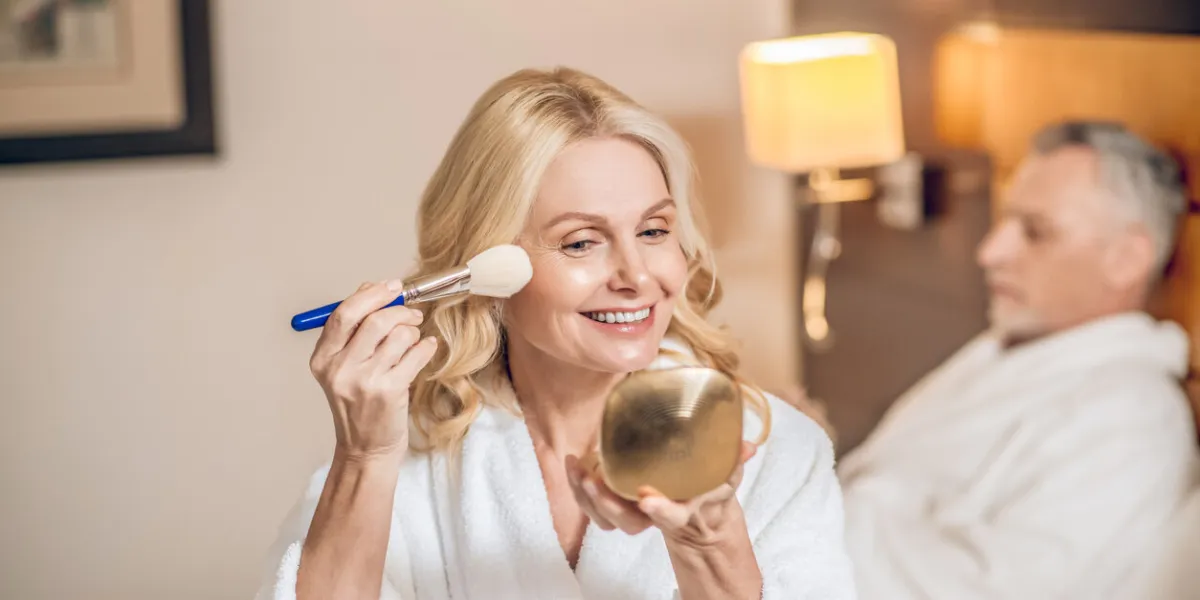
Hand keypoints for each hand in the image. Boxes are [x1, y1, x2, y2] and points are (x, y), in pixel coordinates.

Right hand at [307, 280, 437, 462]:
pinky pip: (415, 354)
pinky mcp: (389, 392)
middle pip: (374, 320)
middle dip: (399, 310)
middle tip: (411, 314)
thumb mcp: (344, 367)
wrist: (365, 448)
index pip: (343, 314)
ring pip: (398, 336)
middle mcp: (339, 369)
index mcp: (323, 359)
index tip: (392, 287)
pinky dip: (426, 346)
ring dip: (413, 331)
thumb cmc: (359, 403)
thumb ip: (353, 329)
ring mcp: (364, 382)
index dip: (371, 295)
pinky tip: (426, 348)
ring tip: (414, 338)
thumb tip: (372, 287)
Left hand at [565, 441, 757, 548]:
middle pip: (628, 522)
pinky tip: (574, 464)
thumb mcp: (720, 471)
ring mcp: (631, 511)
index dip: (662, 510)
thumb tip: (749, 446)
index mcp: (681, 508)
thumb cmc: (701, 482)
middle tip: (592, 480)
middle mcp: (653, 513)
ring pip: (605, 517)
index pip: (673, 515)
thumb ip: (732, 460)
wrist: (689, 503)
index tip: (647, 499)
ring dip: (587, 497)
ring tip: (578, 470)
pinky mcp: (612, 502)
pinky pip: (591, 506)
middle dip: (608, 505)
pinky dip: (578, 488)